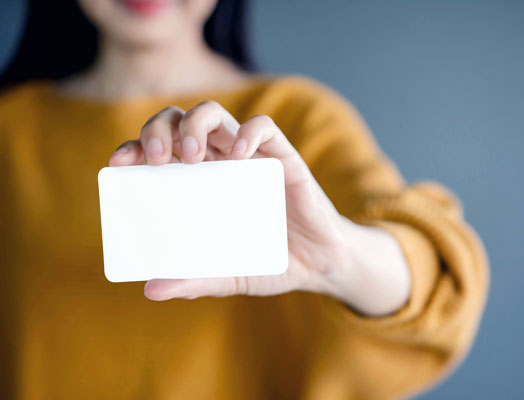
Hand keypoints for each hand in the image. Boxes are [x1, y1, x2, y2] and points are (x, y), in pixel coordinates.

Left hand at [109, 101, 409, 315]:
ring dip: (196, 125)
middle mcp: (220, 162)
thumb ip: (194, 279)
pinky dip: (248, 133)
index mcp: (200, 183)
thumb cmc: (270, 262)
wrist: (320, 264)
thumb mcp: (227, 276)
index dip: (134, 146)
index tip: (118, 163)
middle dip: (159, 129)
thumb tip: (151, 289)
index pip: (160, 149)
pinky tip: (238, 154)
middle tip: (156, 160)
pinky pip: (265, 129)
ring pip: (216, 114)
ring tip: (190, 156)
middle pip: (181, 122)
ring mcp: (251, 157)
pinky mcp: (284, 158)